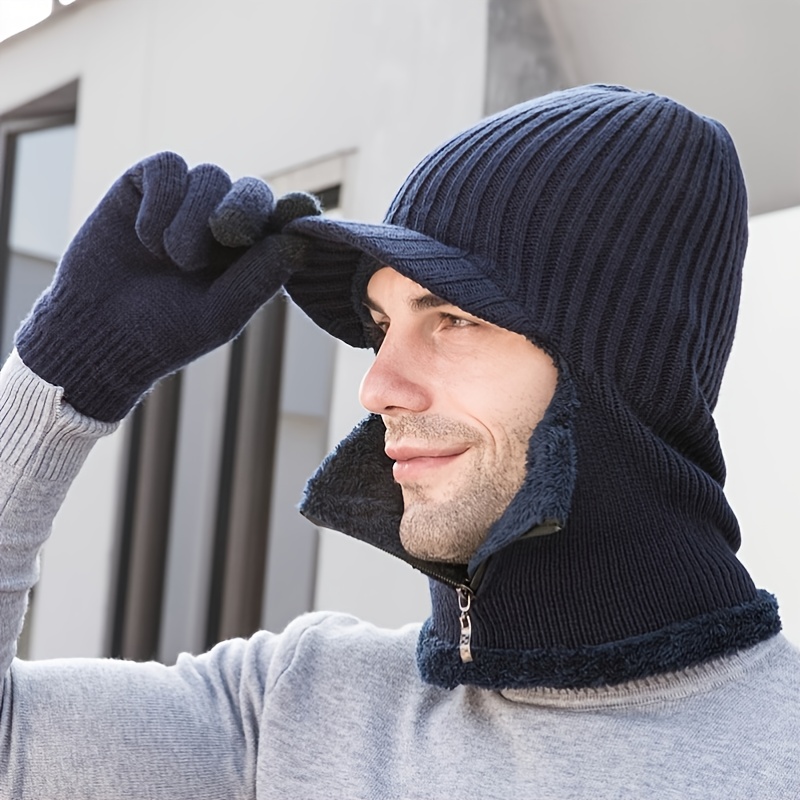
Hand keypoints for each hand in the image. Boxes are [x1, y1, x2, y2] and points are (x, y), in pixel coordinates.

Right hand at [14, 152, 319, 420]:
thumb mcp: (221, 314)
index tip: (299, 213)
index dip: (293, 212)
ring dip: (192, 219)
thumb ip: (259, 279)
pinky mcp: (147, 184)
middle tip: (226, 233)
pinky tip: (145, 238)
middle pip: (252, 190)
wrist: (99, 330)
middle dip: (243, 208)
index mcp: (252, 254)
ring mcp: (187, 201)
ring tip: (172, 259)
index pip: (282, 221)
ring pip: (210, 176)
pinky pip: (169, 167)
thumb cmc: (166, 330)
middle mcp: (224, 222)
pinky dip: (160, 203)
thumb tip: (299, 242)